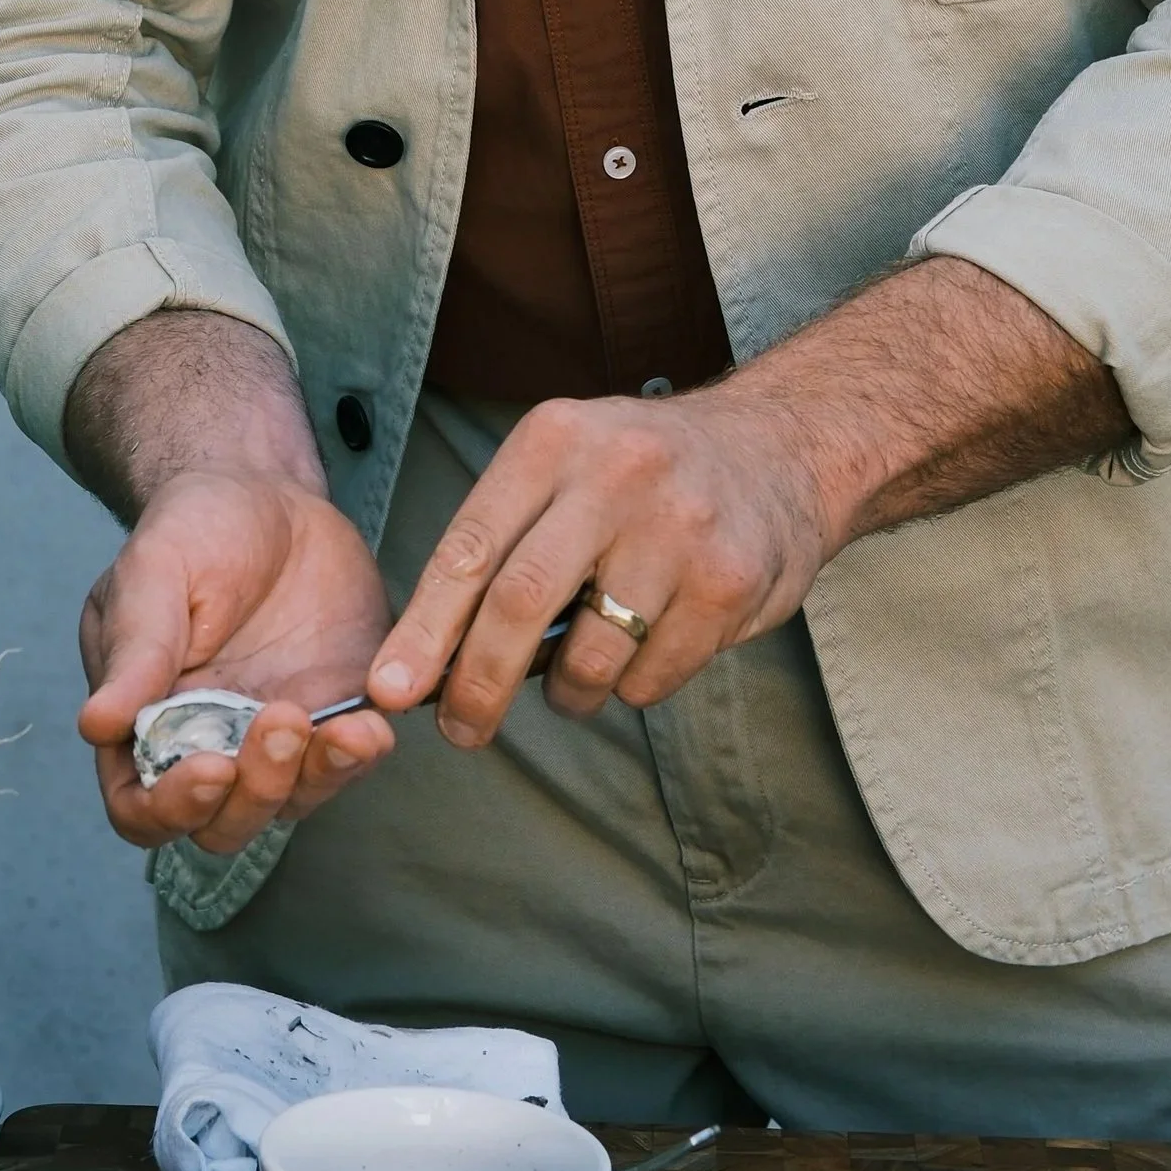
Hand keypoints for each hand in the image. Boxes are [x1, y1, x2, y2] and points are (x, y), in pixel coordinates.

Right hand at [77, 467, 395, 852]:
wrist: (268, 492)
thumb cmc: (194, 528)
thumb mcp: (154, 572)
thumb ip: (134, 649)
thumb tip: (94, 724)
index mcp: (144, 720)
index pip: (142, 806)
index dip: (172, 809)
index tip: (210, 768)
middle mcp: (208, 743)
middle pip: (224, 823)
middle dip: (256, 792)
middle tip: (281, 720)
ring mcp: (276, 735)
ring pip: (290, 801)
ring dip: (316, 778)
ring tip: (343, 729)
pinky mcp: (337, 711)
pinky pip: (349, 759)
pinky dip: (362, 755)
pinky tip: (374, 724)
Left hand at [366, 261, 1125, 744]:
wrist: (781, 446)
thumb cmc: (642, 472)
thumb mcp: (565, 465)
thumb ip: (501, 541)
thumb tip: (423, 657)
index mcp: (553, 440)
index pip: (469, 546)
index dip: (423, 628)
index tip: (389, 691)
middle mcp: (615, 475)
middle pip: (518, 603)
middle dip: (476, 684)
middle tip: (461, 730)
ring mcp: (678, 529)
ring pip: (589, 655)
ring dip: (567, 691)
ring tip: (573, 677)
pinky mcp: (730, 583)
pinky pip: (652, 676)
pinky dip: (631, 688)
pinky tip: (644, 649)